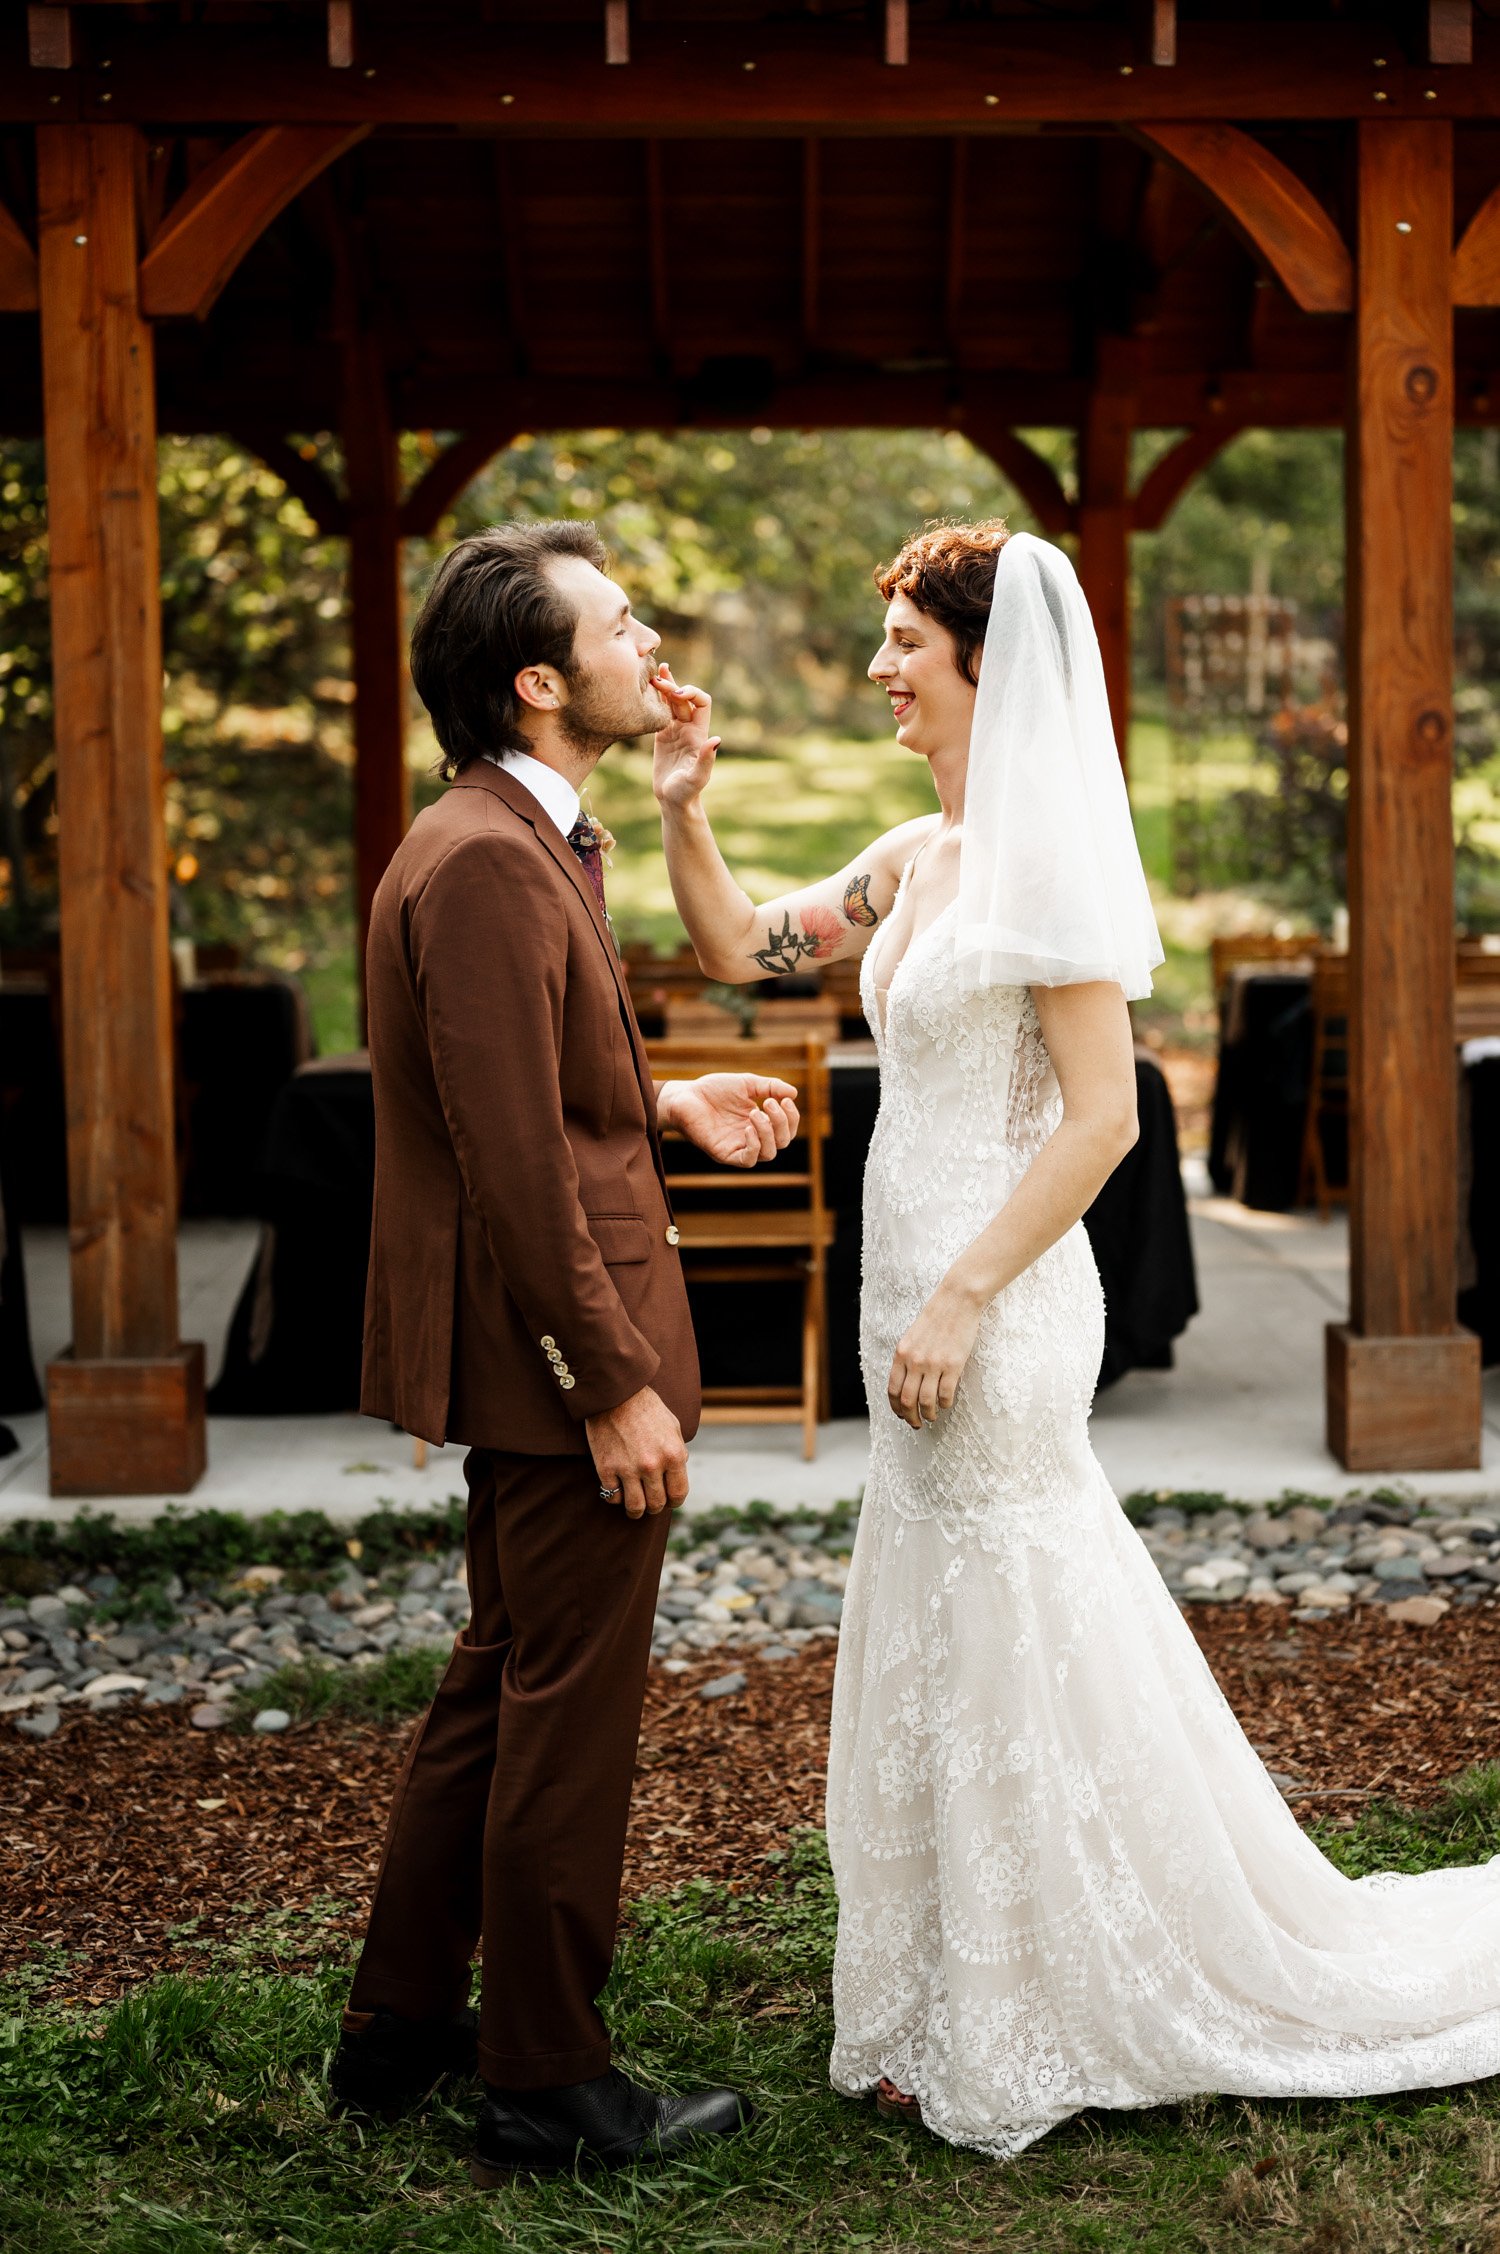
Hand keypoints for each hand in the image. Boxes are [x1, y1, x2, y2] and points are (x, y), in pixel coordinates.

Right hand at [586, 1385, 689, 1518]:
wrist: (615, 1393)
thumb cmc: (646, 1407)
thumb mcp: (672, 1426)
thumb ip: (677, 1452)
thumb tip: (677, 1473)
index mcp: (673, 1455)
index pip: (678, 1494)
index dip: (674, 1501)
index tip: (669, 1500)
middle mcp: (652, 1466)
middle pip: (656, 1504)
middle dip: (655, 1506)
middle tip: (650, 1502)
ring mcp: (628, 1469)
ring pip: (635, 1507)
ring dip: (636, 1511)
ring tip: (634, 1508)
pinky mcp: (606, 1468)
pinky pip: (612, 1496)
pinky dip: (616, 1497)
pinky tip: (617, 1490)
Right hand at [652, 662, 720, 811]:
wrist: (674, 801)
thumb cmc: (688, 792)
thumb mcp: (697, 778)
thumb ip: (707, 759)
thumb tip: (717, 739)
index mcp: (699, 733)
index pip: (702, 702)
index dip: (691, 693)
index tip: (677, 695)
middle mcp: (689, 728)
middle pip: (683, 697)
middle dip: (672, 686)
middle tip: (656, 680)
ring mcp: (675, 731)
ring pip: (670, 701)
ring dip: (664, 687)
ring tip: (652, 673)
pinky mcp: (662, 736)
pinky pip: (659, 712)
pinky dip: (654, 699)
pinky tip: (645, 689)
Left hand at [660, 1074, 798, 1166]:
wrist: (685, 1096)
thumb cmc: (713, 1090)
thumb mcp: (747, 1083)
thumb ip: (770, 1087)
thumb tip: (794, 1094)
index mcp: (760, 1122)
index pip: (787, 1129)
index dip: (791, 1117)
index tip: (784, 1099)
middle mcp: (752, 1137)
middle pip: (782, 1142)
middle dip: (781, 1123)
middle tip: (768, 1103)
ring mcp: (739, 1147)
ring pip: (769, 1153)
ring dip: (768, 1132)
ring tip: (755, 1112)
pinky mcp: (725, 1154)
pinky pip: (748, 1160)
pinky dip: (754, 1146)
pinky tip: (748, 1128)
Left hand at [887, 1279, 983, 1429]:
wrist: (957, 1300)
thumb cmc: (936, 1318)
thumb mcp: (912, 1337)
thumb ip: (907, 1358)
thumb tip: (905, 1382)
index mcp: (901, 1354)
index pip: (893, 1389)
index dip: (895, 1407)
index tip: (901, 1415)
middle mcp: (914, 1361)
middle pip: (907, 1400)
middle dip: (910, 1417)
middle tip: (916, 1424)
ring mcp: (934, 1364)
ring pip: (926, 1401)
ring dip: (928, 1414)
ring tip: (932, 1417)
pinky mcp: (953, 1365)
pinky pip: (945, 1394)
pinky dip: (944, 1404)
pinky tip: (946, 1404)